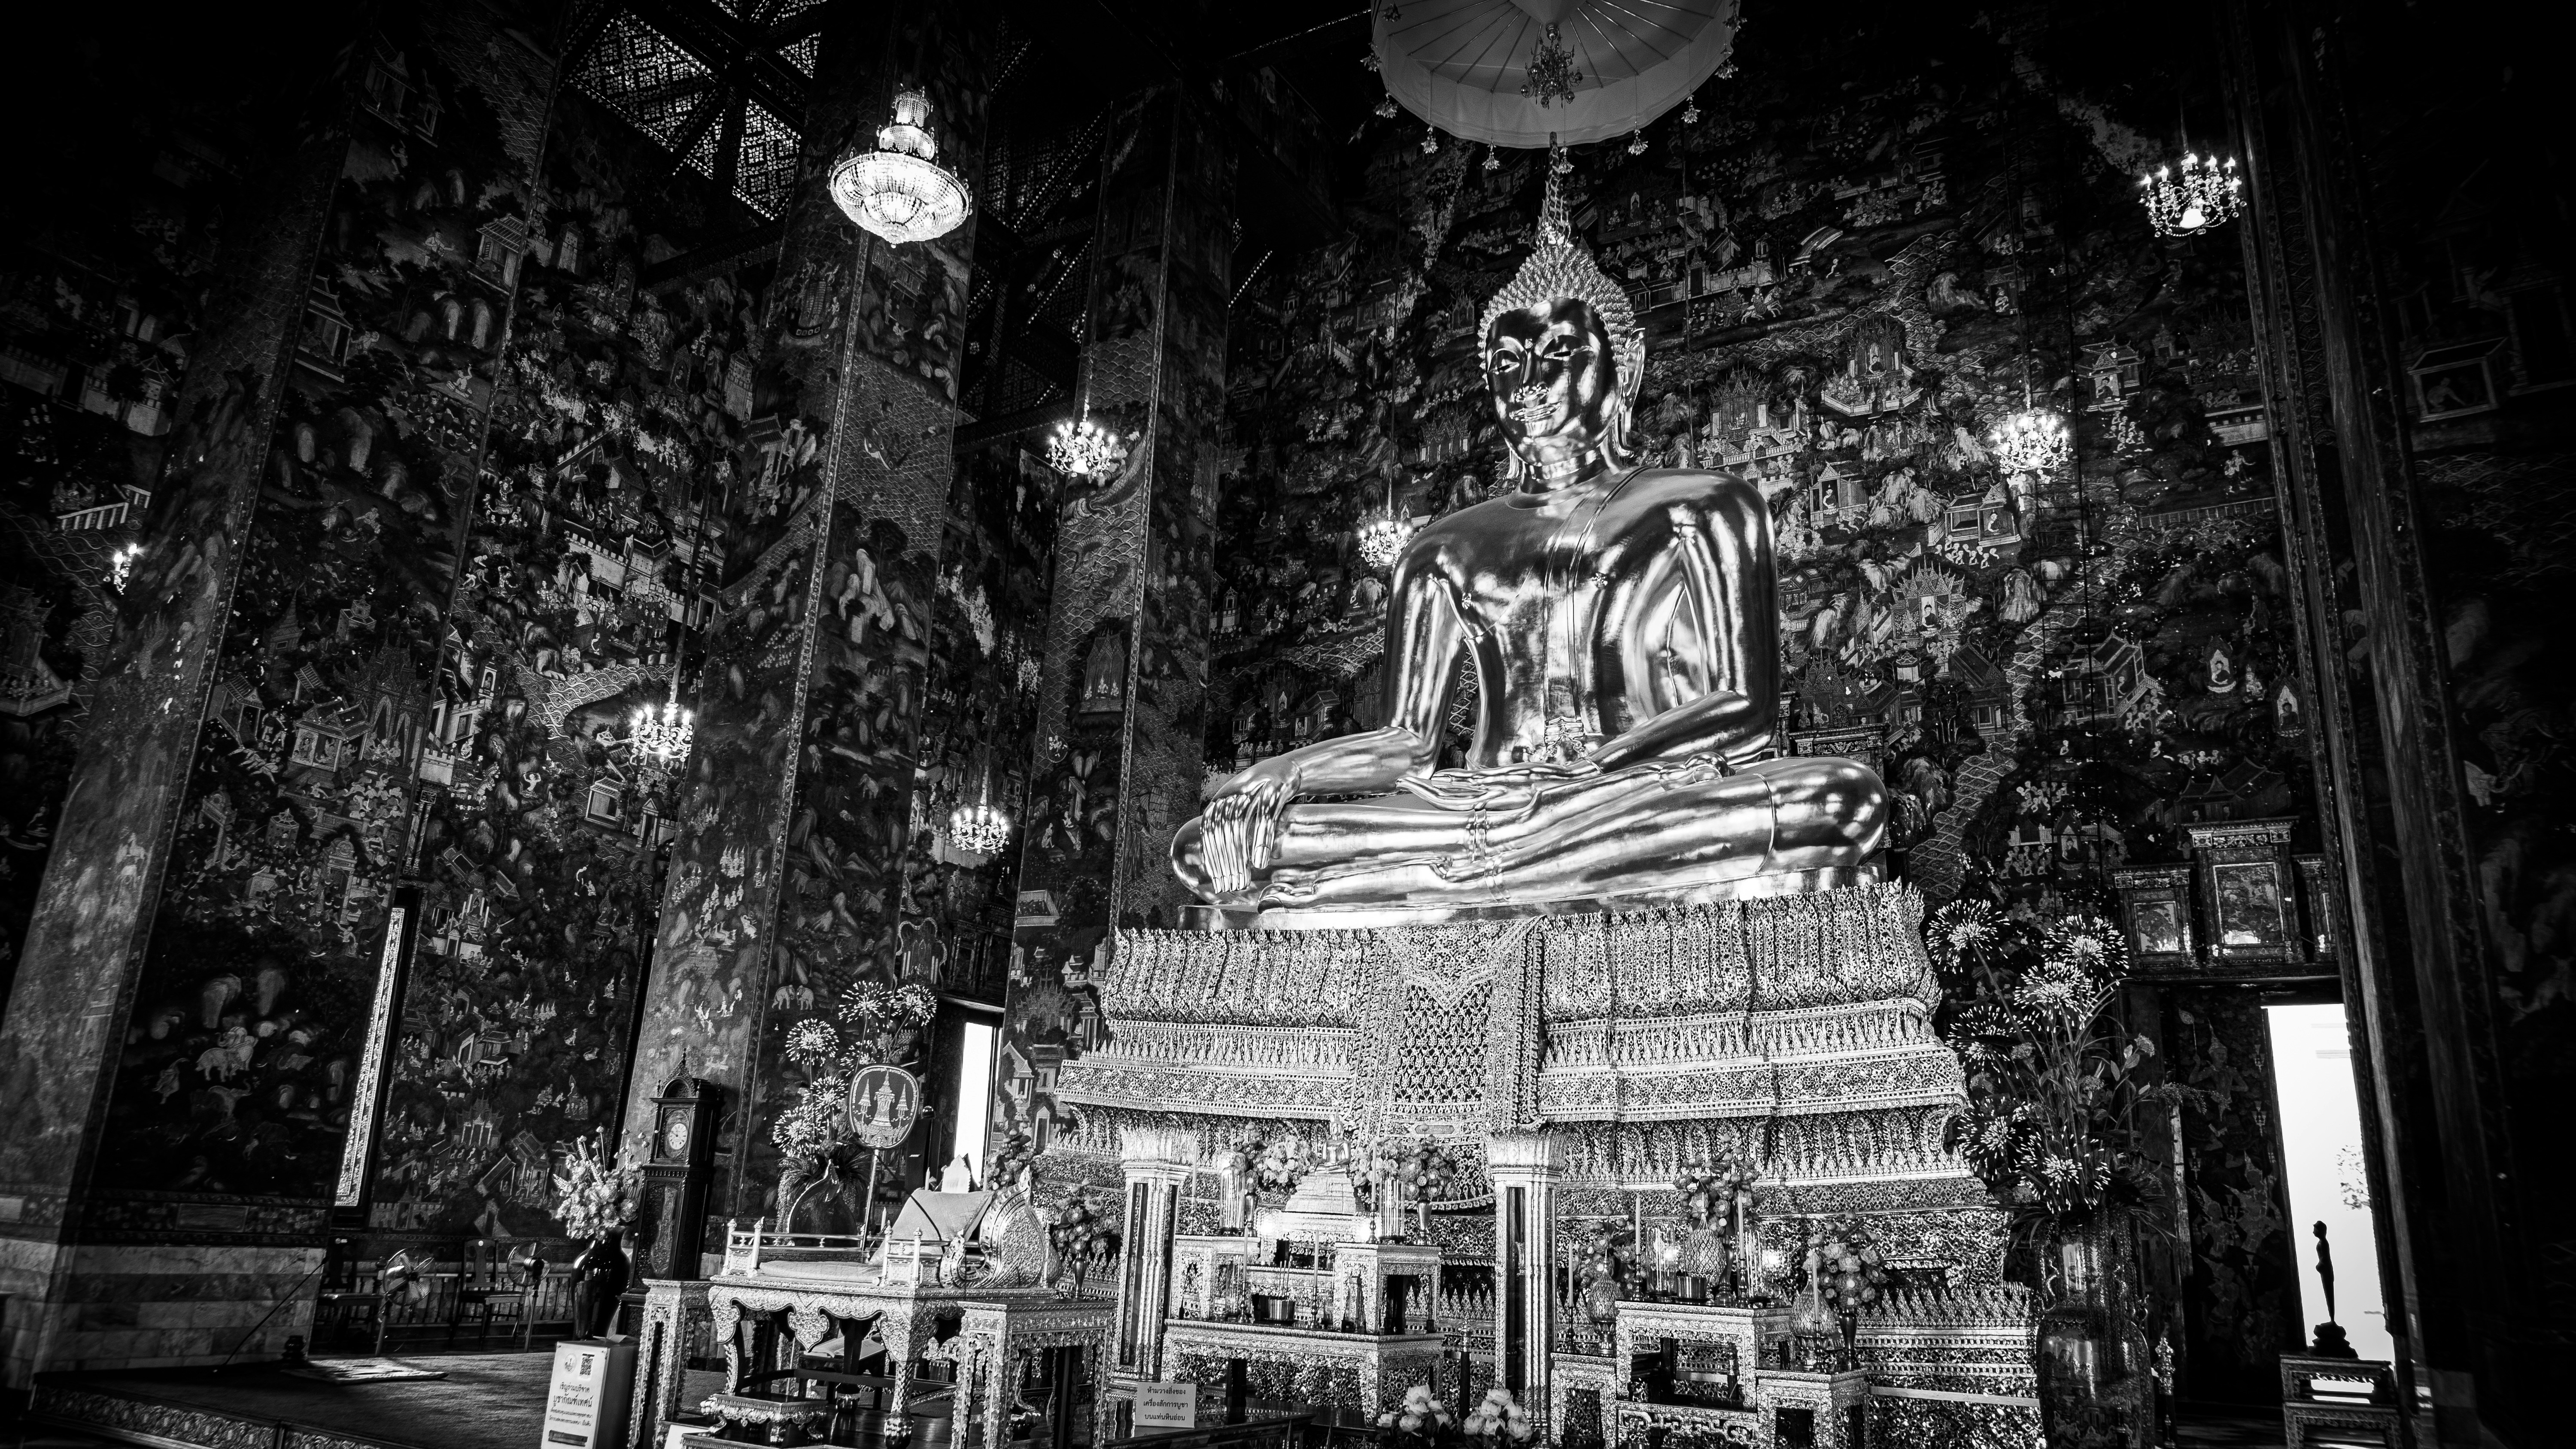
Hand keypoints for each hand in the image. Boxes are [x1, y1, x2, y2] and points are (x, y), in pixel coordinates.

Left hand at [1201, 767, 1295, 893]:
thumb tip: (1218, 861)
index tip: (1217, 879)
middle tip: (1232, 885)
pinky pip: (1264, 819)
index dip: (1212, 855)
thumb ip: (1230, 829)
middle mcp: (1232, 793)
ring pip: (1239, 825)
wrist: (1286, 770)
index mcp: (1220, 799)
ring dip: (1240, 854)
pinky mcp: (1273, 791)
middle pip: (1222, 830)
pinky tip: (1261, 862)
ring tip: (1243, 879)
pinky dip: (1261, 841)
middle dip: (1226, 860)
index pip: (1209, 830)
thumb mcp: (1242, 809)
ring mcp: (1252, 790)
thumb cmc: (1261, 796)